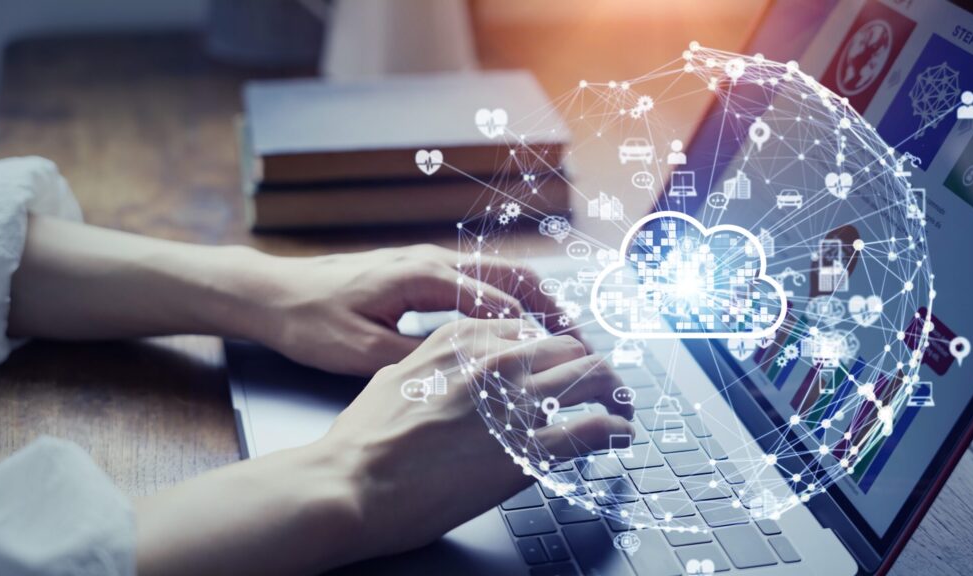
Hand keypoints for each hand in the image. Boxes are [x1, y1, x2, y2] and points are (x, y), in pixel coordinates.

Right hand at [135, 318, 630, 574]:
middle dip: (589, 368)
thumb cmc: (363, 439)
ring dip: (615, 394)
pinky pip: (594, 428)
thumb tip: (459, 376)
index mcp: (462, 340)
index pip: (530, 331)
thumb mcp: (398, 379)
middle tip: (601, 387)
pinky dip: (615, 429)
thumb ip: (439, 369)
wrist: (351, 482)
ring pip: (593, 378)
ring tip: (622, 409)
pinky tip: (619, 436)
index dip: (553, 351)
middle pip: (568, 348)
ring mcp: (517, 402)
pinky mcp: (530, 449)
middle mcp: (496, 360)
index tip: (561, 366)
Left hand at [254, 244, 570, 375]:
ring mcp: (425, 262)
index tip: (568, 362)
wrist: (271, 292)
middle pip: (513, 278)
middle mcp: (432, 261)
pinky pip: (476, 282)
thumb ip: (419, 357)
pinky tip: (510, 332)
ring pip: (498, 277)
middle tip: (580, 346)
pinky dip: (505, 304)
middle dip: (552, 310)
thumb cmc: (310, 320)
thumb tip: (472, 372)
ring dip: (532, 305)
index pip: (501, 305)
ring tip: (558, 340)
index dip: (540, 335)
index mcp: (424, 278)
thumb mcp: (361, 351)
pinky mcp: (416, 272)